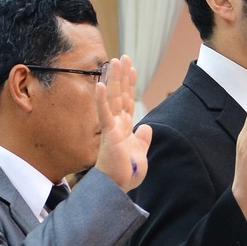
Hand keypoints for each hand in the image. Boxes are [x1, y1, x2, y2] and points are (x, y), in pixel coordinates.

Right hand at [93, 55, 152, 190]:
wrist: (118, 188)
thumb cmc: (126, 174)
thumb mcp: (140, 154)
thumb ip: (143, 140)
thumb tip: (146, 127)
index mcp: (125, 128)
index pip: (129, 101)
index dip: (130, 84)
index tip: (132, 68)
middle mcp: (117, 124)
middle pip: (120, 94)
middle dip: (121, 75)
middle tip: (122, 57)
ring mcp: (112, 127)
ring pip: (113, 99)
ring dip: (113, 79)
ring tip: (114, 61)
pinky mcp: (108, 134)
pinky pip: (104, 113)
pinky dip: (102, 99)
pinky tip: (100, 85)